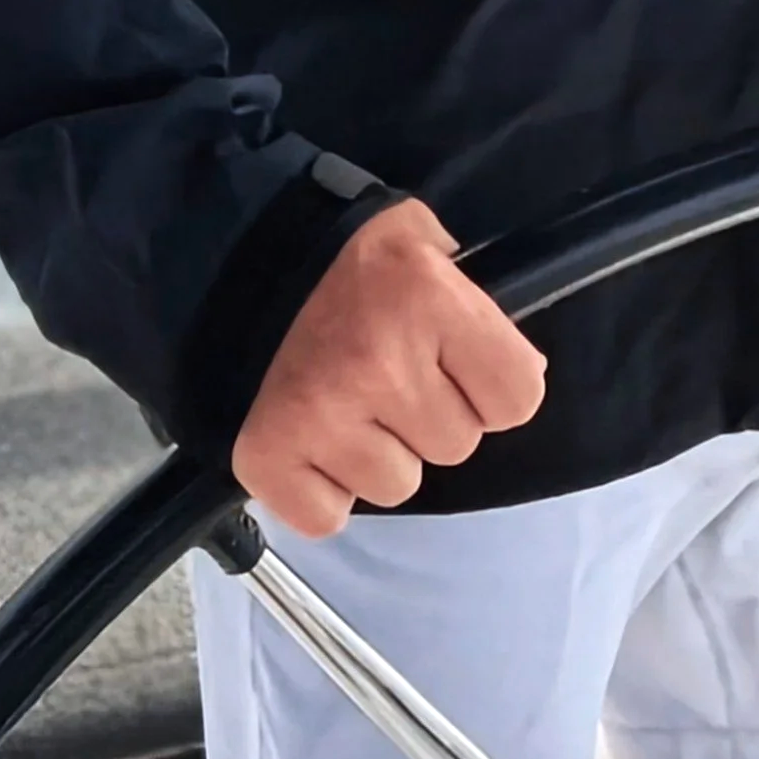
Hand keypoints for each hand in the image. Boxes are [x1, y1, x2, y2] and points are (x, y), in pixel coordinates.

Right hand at [232, 197, 547, 537]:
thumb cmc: (348, 251)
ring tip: (348, 399)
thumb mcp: (426, 242)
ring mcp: (321, 417)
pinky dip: (322, 489)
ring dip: (379, 454)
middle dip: (432, 416)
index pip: (517, 397)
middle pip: (457, 445)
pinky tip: (313, 437)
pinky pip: (327, 517)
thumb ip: (474, 304)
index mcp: (430, 300)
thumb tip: (515, 373)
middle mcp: (380, 363)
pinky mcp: (267, 458)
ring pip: (397, 485)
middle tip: (390, 373)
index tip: (461, 366)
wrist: (240, 255)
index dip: (494, 387)